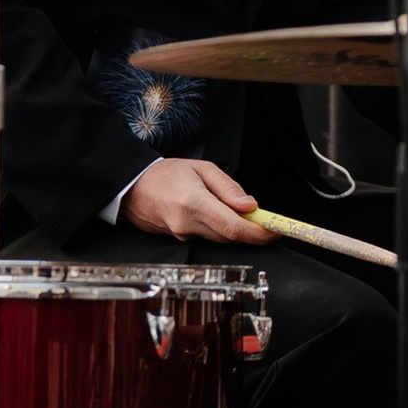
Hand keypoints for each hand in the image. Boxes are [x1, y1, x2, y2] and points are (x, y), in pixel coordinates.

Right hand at [126, 155, 269, 244]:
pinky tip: (216, 213)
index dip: (259, 232)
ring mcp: (181, 235)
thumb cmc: (165, 174)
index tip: (275, 230)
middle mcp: (187, 224)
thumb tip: (249, 206)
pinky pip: (206, 236)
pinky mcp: (179, 239)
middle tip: (265, 218)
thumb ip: (228, 188)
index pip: (233, 227)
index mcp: (194, 203)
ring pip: (219, 238)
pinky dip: (218, 228)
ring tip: (237, 209)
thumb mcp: (202, 168)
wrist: (132, 186)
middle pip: (230, 237)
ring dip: (234, 228)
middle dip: (252, 231)